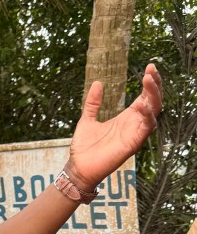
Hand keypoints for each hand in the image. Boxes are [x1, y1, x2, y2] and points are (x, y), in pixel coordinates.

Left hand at [65, 62, 161, 192]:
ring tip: (148, 80)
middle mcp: (134, 124)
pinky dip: (147, 115)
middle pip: (153, 101)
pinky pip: (146, 128)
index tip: (149, 66)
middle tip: (151, 69)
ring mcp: (135, 133)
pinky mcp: (133, 144)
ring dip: (153, 96)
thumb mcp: (87, 119)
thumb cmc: (84, 147)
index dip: (149, 83)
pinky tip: (142, 104)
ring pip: (154, 112)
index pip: (144, 97)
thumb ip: (93, 102)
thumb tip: (97, 83)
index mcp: (126, 118)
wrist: (79, 167)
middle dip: (155, 85)